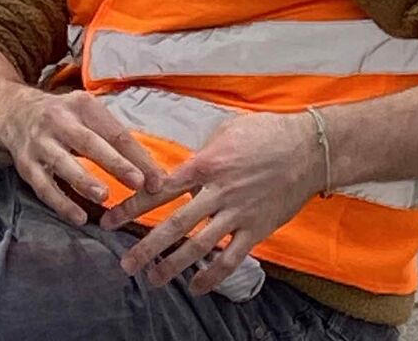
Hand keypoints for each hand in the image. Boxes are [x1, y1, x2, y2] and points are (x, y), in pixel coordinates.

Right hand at [0, 86, 164, 225]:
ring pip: (63, 163)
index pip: (116, 132)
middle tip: (139, 183)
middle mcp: (60, 121)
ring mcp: (41, 143)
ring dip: (84, 181)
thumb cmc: (65, 118)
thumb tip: (150, 166)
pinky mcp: (26, 165)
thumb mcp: (87, 113)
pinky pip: (44, 187)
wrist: (14, 113)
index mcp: (83, 106)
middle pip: (91, 143)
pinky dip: (61, 202)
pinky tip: (78, 217)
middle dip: (116, 163)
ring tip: (105, 196)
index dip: (138, 157)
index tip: (157, 180)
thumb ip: (113, 135)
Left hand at [100, 110, 323, 294]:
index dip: (133, 206)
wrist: (308, 149)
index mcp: (206, 164)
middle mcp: (218, 191)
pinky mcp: (256, 229)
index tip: (110, 220)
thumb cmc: (267, 132)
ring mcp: (238, 213)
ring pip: (198, 246)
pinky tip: (196, 287)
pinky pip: (230, 259)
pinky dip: (212, 276)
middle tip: (125, 264)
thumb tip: (185, 166)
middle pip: (174, 223)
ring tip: (153, 280)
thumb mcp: (227, 130)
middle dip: (146, 246)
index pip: (160, 188)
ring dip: (173, 266)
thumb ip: (202, 151)